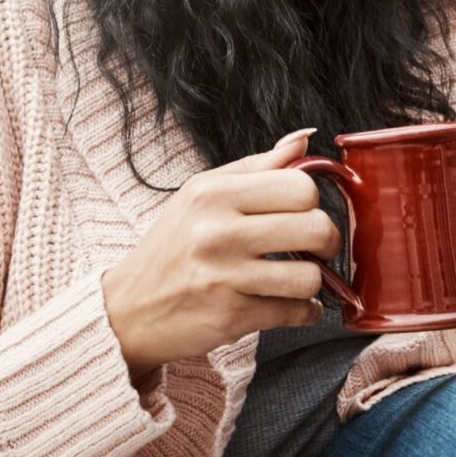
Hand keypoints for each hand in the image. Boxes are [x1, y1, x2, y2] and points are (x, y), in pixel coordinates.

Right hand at [100, 127, 339, 380]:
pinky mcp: (231, 317)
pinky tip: (288, 305)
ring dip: (311, 282)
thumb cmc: (172, 247)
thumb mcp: (201, 193)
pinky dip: (301, 312)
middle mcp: (217, 231)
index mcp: (213, 193)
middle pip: (315, 227)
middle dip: (326, 241)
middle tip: (314, 248)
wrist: (128, 309)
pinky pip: (295, 312)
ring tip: (294, 278)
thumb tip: (305, 139)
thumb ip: (256, 167)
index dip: (312, 201)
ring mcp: (224, 277)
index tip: (303, 214)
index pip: (300, 186)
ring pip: (310, 276)